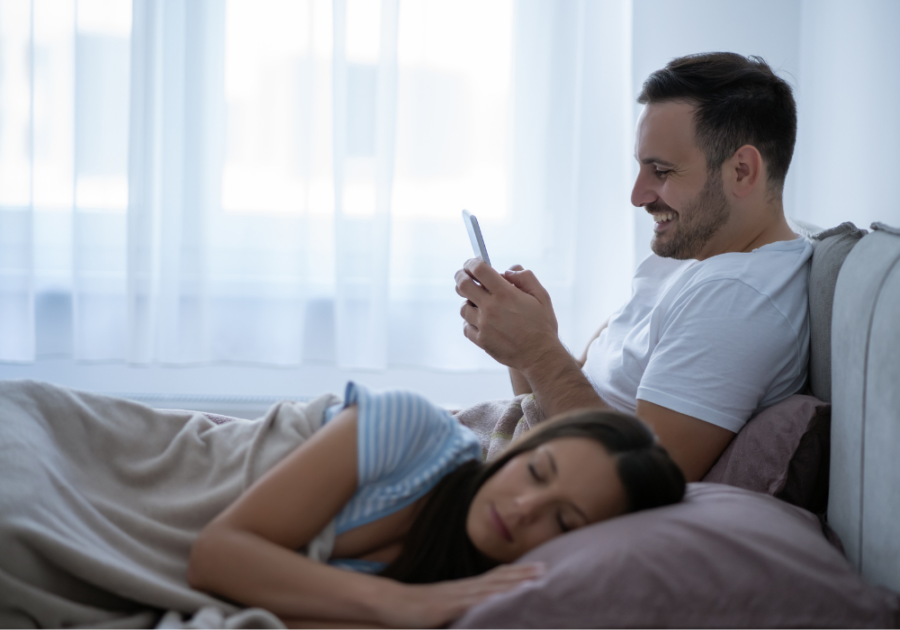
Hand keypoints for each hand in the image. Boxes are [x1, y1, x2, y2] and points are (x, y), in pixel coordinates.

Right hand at [380, 563, 544, 627]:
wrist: (388, 603)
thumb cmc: (413, 610)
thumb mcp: (443, 610)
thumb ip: (461, 611)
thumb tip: (480, 615)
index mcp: (464, 589)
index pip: (495, 578)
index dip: (517, 573)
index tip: (538, 569)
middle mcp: (463, 589)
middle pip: (498, 579)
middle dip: (523, 574)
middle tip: (547, 568)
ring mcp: (455, 596)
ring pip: (490, 588)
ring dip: (514, 583)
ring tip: (535, 579)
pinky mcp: (446, 607)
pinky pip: (473, 603)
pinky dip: (491, 599)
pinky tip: (505, 598)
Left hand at [454, 259, 560, 371]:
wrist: (540, 356)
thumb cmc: (542, 326)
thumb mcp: (542, 296)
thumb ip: (525, 278)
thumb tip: (507, 271)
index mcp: (505, 294)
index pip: (479, 270)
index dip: (471, 263)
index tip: (471, 263)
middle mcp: (491, 308)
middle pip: (463, 286)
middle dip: (460, 277)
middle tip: (463, 276)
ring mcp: (484, 325)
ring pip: (463, 308)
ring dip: (468, 302)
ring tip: (477, 303)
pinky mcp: (481, 341)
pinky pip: (466, 327)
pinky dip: (470, 322)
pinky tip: (479, 321)